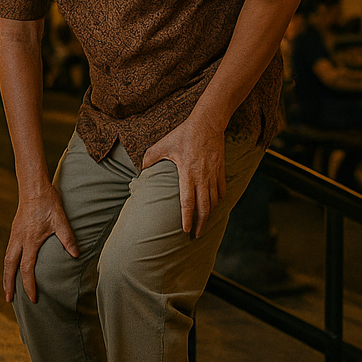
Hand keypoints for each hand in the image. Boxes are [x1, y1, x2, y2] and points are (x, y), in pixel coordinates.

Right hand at [3, 181, 78, 303]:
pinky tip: (11, 268)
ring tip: (7, 288)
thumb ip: (67, 238)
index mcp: (30, 240)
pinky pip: (8, 251)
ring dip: (6, 274)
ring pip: (7, 259)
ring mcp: (15, 235)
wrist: (33, 187)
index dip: (29, 285)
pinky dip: (8, 263)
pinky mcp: (15, 230)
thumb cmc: (48, 203)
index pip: (26, 268)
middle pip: (9, 267)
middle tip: (8, 299)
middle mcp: (19, 239)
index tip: (33, 298)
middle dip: (8, 284)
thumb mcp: (61, 220)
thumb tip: (75, 255)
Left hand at [143, 115, 224, 238]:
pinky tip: (214, 208)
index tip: (185, 231)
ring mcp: (214, 175)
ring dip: (210, 215)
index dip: (187, 218)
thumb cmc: (183, 134)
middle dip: (200, 224)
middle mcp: (203, 177)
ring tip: (204, 225)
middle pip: (204, 207)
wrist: (207, 124)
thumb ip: (150, 158)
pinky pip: (221, 191)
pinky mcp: (221, 171)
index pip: (188, 202)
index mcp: (187, 173)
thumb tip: (140, 170)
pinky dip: (218, 202)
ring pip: (214, 201)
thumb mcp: (162, 144)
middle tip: (196, 236)